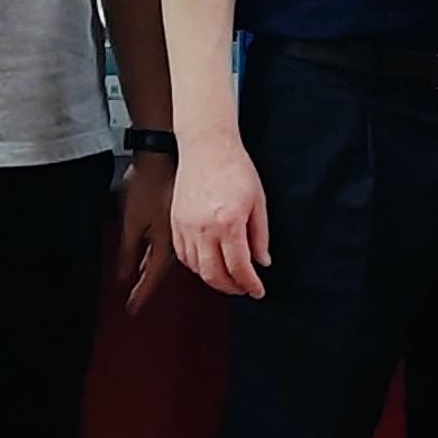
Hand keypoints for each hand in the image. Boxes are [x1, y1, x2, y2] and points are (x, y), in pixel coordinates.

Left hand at [117, 151, 175, 314]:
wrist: (165, 155)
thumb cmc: (148, 186)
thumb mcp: (131, 223)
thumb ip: (129, 252)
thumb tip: (126, 276)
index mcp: (166, 245)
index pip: (153, 279)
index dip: (141, 295)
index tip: (133, 310)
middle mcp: (179, 240)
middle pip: (164, 270)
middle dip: (149, 284)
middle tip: (137, 299)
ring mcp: (183, 228)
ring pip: (172, 257)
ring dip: (156, 268)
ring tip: (143, 279)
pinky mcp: (184, 216)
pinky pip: (176, 242)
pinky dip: (163, 251)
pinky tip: (156, 251)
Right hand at [173, 134, 271, 299]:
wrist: (207, 146)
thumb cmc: (236, 168)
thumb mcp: (258, 200)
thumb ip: (260, 235)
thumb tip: (262, 262)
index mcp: (229, 223)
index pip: (239, 267)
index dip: (250, 284)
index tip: (258, 291)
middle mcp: (204, 229)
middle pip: (214, 275)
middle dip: (231, 288)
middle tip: (244, 288)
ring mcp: (185, 227)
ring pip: (196, 269)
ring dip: (213, 279)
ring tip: (229, 278)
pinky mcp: (175, 223)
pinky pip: (183, 255)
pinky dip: (196, 266)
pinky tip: (208, 264)